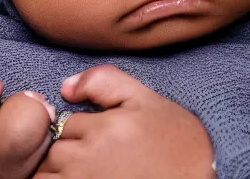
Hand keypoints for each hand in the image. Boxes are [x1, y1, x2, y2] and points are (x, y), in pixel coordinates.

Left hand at [35, 65, 215, 178]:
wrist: (201, 177)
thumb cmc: (174, 140)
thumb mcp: (143, 98)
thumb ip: (102, 81)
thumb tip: (66, 87)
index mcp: (101, 130)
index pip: (63, 124)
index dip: (77, 128)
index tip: (96, 135)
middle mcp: (88, 163)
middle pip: (52, 153)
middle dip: (65, 150)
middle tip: (92, 154)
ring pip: (48, 177)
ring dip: (60, 172)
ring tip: (88, 168)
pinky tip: (88, 177)